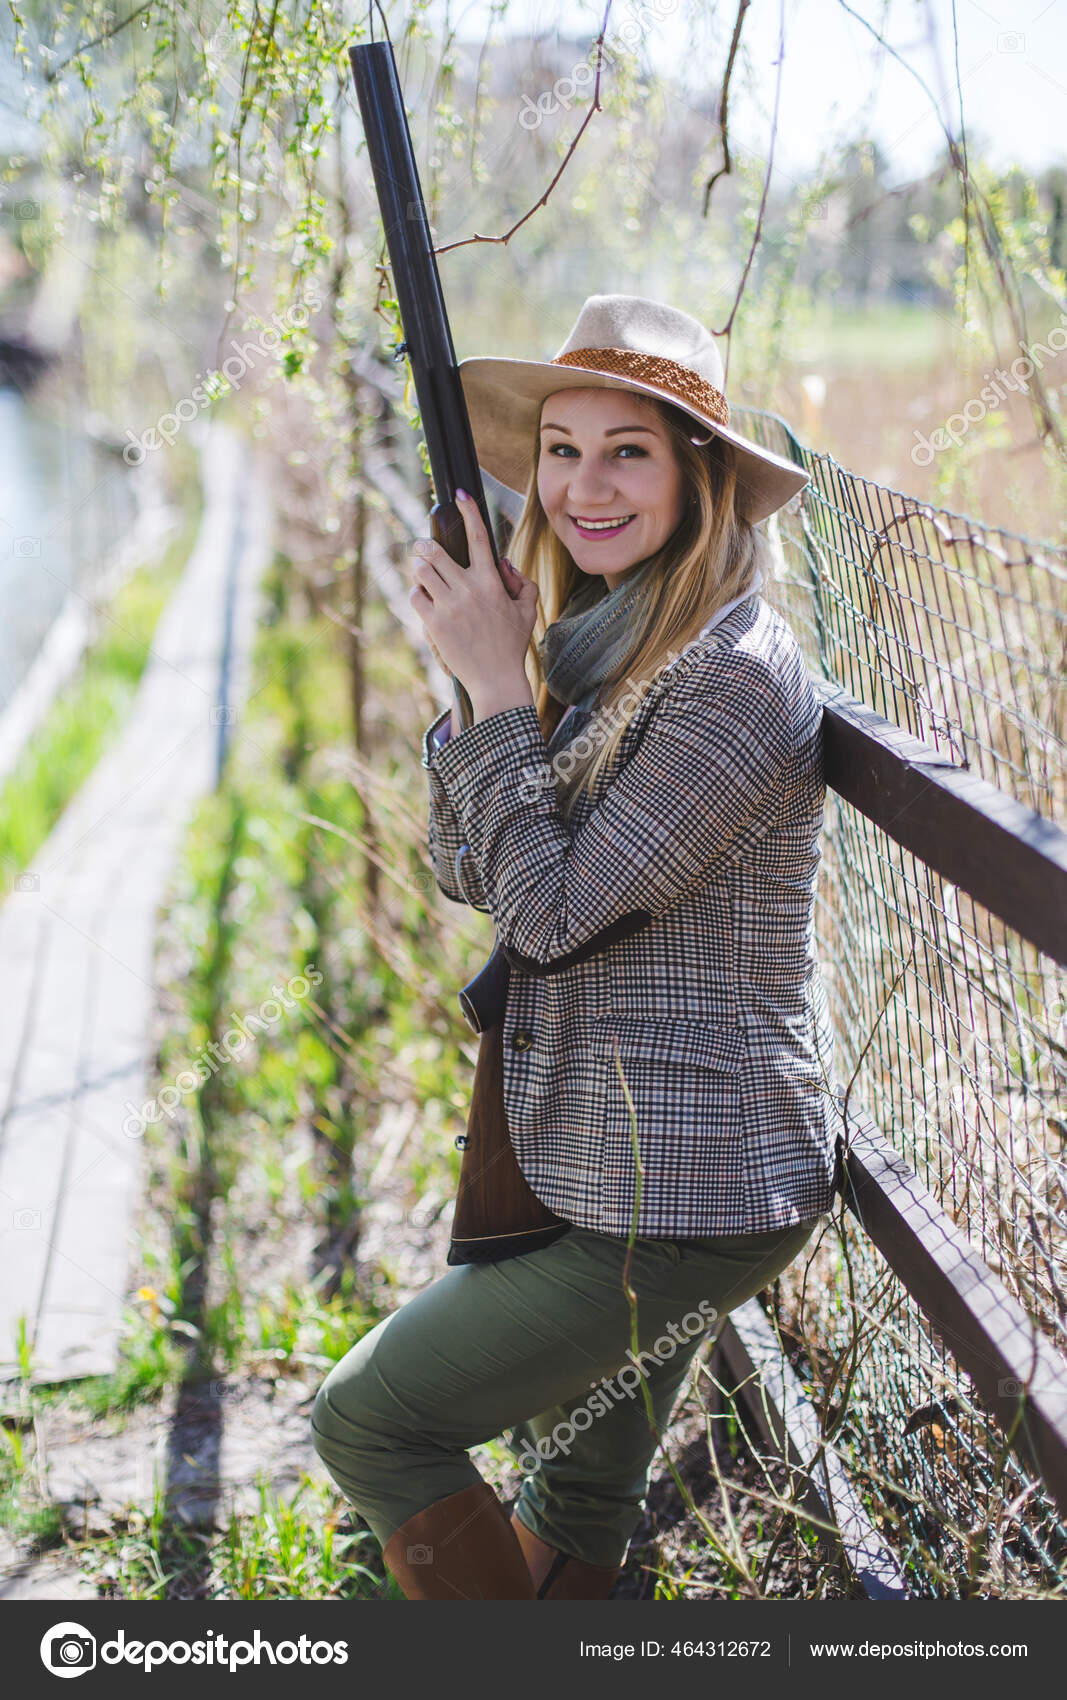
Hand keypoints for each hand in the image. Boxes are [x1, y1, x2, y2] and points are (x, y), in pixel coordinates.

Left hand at [409, 490, 538, 702]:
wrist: (496, 679)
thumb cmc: (511, 646)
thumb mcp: (527, 611)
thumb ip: (522, 582)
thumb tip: (502, 563)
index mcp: (491, 582)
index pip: (479, 537)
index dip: (469, 511)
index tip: (460, 495)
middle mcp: (468, 590)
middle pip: (436, 552)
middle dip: (426, 546)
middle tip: (425, 549)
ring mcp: (449, 606)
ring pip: (422, 571)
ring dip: (420, 569)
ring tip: (425, 575)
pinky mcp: (434, 623)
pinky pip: (415, 596)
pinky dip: (417, 594)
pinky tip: (424, 599)